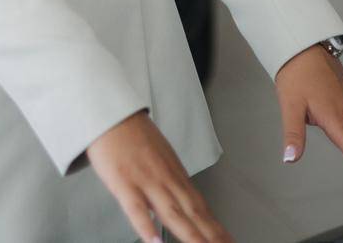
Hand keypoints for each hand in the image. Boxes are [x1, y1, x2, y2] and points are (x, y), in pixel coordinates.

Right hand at [86, 111, 232, 242]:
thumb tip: (182, 204)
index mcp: (177, 176)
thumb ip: (172, 183)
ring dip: (191, 237)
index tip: (230, 242)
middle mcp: (167, 180)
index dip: (218, 229)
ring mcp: (147, 182)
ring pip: (173, 214)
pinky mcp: (124, 182)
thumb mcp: (160, 159)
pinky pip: (136, 208)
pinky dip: (146, 226)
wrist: (112, 112)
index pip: (203, 209)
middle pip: (195, 214)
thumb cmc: (133, 135)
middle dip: (213, 237)